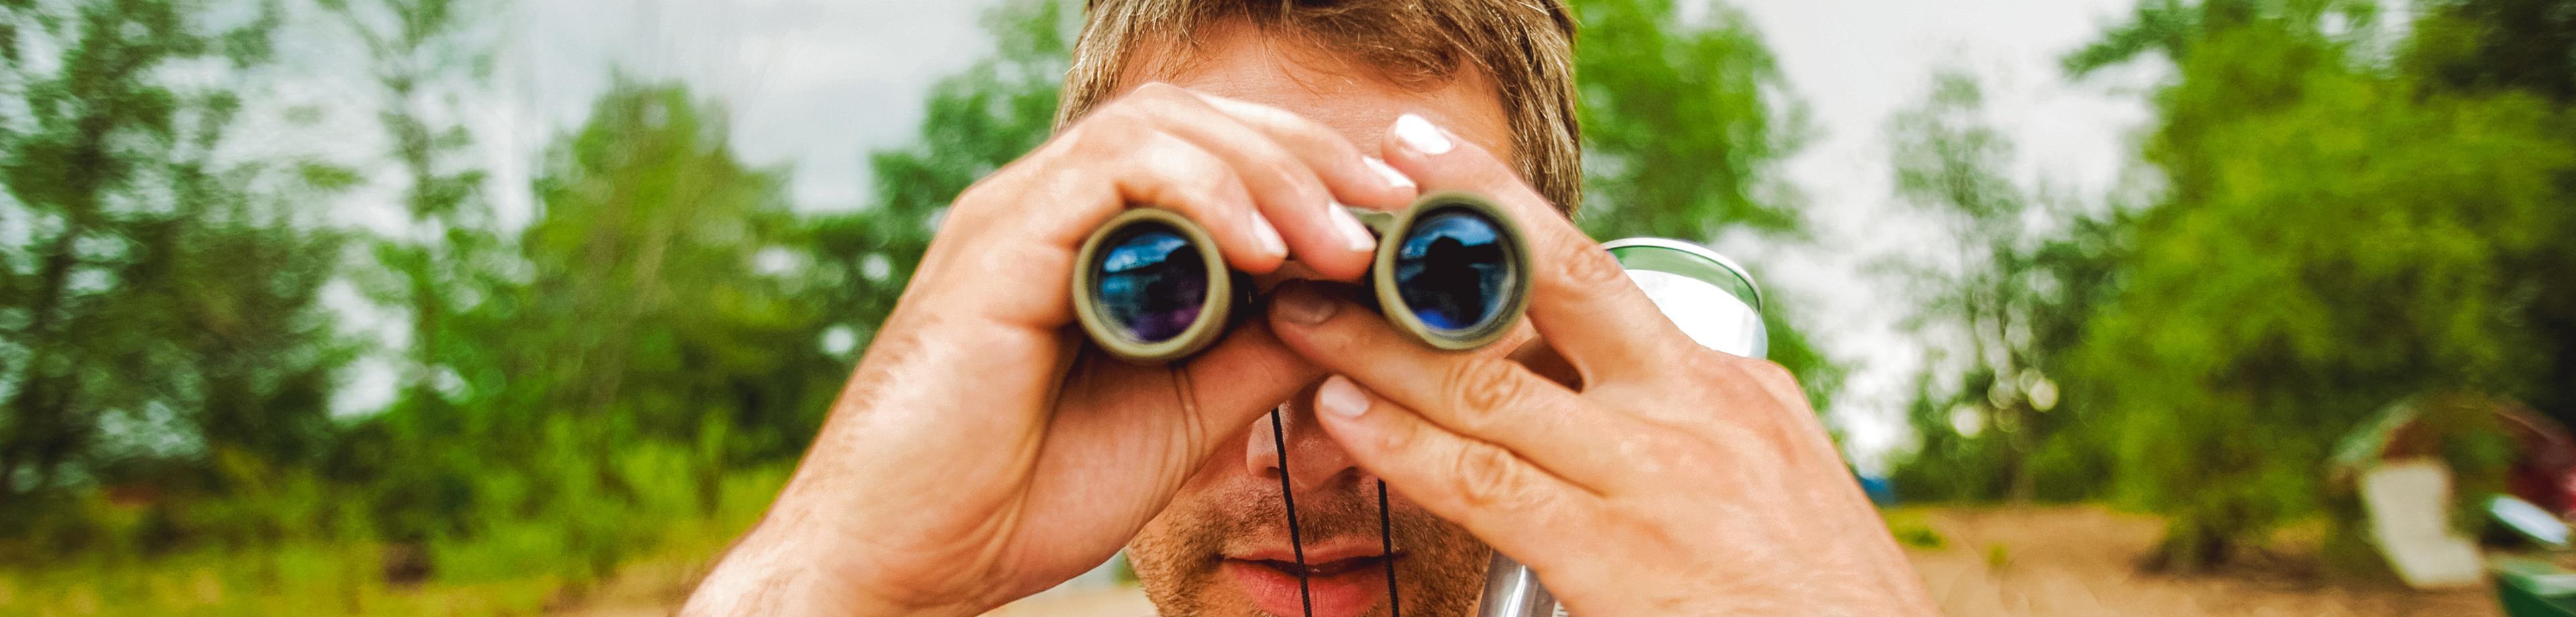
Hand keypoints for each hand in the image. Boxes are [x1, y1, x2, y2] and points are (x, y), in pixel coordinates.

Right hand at [679, 84, 1415, 615]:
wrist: (910, 560)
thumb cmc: (1025, 491)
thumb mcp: (1188, 407)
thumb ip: (1261, 345)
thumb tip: (1358, 300)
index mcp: (1095, 234)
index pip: (1215, 147)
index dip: (1313, 165)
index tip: (1401, 217)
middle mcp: (1054, 205)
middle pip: (1199, 115)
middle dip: (1311, 152)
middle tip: (1396, 210)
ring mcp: (1021, 214)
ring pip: (1162, 125)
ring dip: (1272, 172)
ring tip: (1345, 238)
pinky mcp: (998, 243)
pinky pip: (1110, 173)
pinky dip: (1202, 196)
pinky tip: (1268, 251)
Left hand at [1264, 115, 1935, 615]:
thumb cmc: (1815, 599)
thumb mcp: (1773, 474)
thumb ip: (1691, 417)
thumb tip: (1606, 376)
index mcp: (1724, 381)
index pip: (1591, 276)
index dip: (1499, 213)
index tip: (1426, 169)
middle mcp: (1690, 408)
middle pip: (1544, 288)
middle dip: (1434, 242)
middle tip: (1346, 211)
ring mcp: (1652, 480)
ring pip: (1489, 385)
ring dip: (1379, 347)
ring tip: (1300, 316)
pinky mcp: (1615, 559)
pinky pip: (1487, 486)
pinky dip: (1406, 445)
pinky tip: (1346, 416)